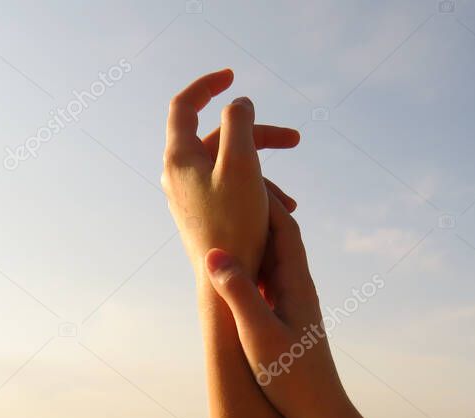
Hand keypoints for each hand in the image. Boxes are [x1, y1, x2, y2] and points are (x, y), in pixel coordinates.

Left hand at [161, 69, 299, 276]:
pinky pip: (231, 189)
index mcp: (180, 157)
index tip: (233, 77)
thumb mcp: (243, 165)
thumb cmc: (234, 226)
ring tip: (292, 201)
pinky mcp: (203, 215)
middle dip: (259, 136)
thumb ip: (240, 125)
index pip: (186, 105)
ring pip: (230, 166)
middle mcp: (179, 175)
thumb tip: (238, 103)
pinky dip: (257, 192)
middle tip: (295, 140)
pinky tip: (282, 212)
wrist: (224, 283)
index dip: (209, 86)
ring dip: (265, 173)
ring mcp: (190, 196)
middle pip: (219, 138)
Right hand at [203, 193, 355, 417]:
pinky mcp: (287, 322)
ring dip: (252, 236)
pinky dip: (249, 265)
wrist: (324, 417)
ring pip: (272, 259)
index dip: (263, 198)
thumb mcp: (259, 336)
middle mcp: (298, 288)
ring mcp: (293, 305)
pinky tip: (231, 270)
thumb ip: (238, 293)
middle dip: (256, 209)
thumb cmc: (294, 381)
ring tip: (224, 219)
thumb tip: (215, 252)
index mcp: (296, 284)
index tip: (239, 173)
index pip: (283, 225)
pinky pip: (266, 282)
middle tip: (229, 185)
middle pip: (279, 235)